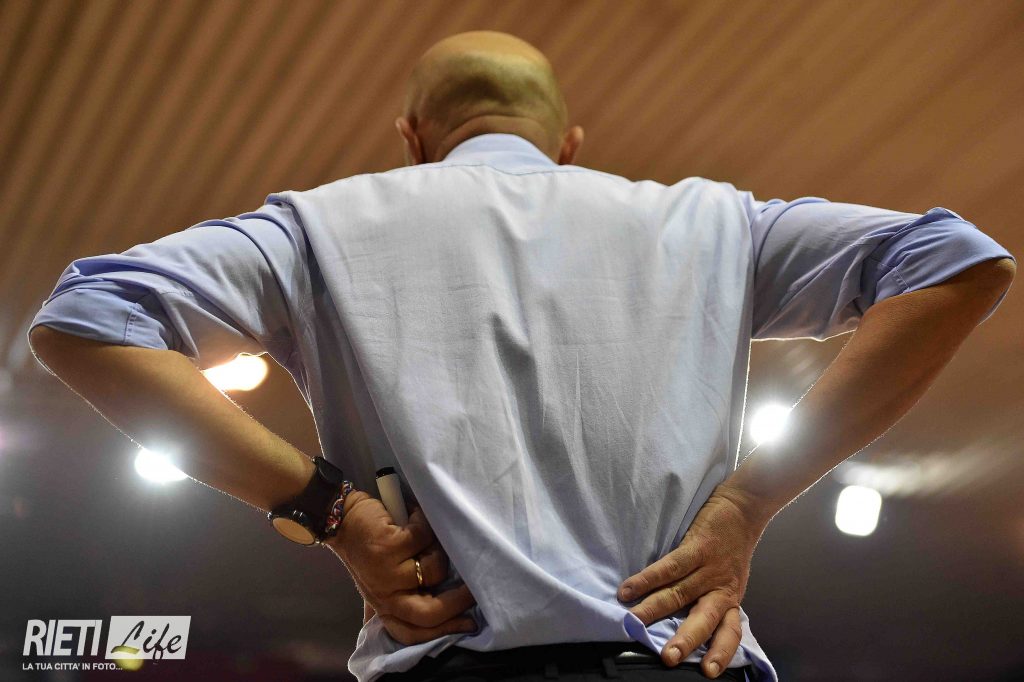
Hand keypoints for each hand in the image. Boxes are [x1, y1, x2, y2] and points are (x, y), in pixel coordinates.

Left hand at [326, 490, 477, 644]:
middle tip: (473, 589)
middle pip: (428, 613)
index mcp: (385, 605)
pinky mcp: (388, 547)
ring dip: (436, 546)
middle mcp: (384, 595)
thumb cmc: (367, 547)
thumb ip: (402, 596)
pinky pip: (425, 537)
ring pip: (435, 567)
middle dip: (457, 602)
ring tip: (424, 535)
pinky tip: (413, 516)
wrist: (341, 519)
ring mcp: (385, 573)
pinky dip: (423, 522)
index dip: (444, 630)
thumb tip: (437, 617)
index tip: (469, 623)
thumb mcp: (381, 579)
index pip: (412, 632)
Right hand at [617, 483, 770, 677]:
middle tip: (668, 657)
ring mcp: (709, 568)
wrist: (745, 509)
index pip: (730, 632)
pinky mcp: (697, 547)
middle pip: (705, 619)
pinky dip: (647, 578)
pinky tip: (629, 588)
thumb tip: (684, 625)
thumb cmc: (732, 548)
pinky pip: (670, 566)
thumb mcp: (730, 580)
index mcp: (730, 599)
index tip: (708, 673)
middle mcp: (721, 588)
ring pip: (679, 593)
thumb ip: (713, 601)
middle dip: (686, 639)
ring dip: (654, 609)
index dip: (720, 653)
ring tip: (633, 622)